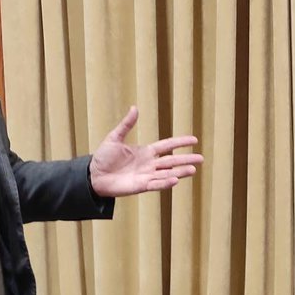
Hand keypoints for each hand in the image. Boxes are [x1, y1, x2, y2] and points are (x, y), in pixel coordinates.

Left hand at [88, 106, 202, 196]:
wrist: (93, 175)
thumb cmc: (103, 158)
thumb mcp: (114, 138)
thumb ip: (126, 124)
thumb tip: (135, 107)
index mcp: (146, 151)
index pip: (167, 146)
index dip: (180, 143)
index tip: (194, 140)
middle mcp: (149, 164)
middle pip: (172, 161)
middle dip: (186, 159)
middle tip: (201, 159)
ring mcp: (146, 175)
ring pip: (167, 173)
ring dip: (180, 172)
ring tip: (193, 170)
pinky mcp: (141, 186)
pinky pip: (156, 184)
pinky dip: (165, 182)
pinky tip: (176, 179)